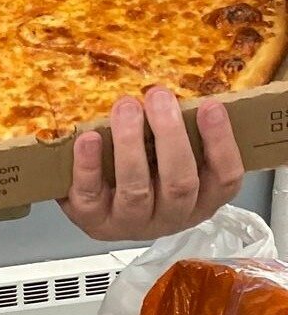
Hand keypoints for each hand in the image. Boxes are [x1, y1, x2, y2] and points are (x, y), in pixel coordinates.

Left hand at [58, 87, 244, 241]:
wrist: (92, 206)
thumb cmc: (140, 172)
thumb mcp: (167, 158)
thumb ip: (176, 135)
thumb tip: (173, 91)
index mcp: (200, 202)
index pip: (225, 179)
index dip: (221, 143)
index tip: (210, 106)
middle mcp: (171, 218)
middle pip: (180, 183)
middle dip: (170, 135)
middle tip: (158, 96)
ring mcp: (130, 223)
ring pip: (136, 189)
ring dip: (130, 144)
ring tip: (126, 108)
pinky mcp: (93, 220)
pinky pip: (90, 194)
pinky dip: (89, 164)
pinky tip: (89, 138)